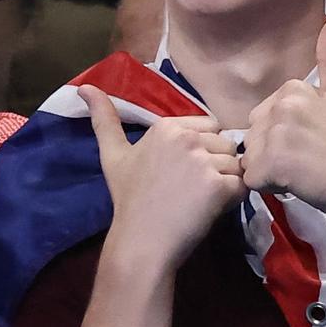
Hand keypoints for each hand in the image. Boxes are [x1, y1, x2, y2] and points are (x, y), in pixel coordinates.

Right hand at [81, 86, 241, 266]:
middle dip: (216, 165)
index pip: (209, 127)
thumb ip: (104, 120)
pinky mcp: (218, 185)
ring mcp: (203, 161)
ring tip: (200, 200)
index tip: (181, 174)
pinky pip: (242, 185)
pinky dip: (233, 199)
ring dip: (226, 182)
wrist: (141, 240)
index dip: (201, 151)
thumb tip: (83, 86)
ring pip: (235, 164)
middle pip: (225, 144)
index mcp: (166, 126)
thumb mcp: (112, 155)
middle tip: (191, 190)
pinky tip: (210, 209)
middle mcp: (186, 138)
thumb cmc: (128, 199)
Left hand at [241, 21, 325, 221]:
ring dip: (270, 168)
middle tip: (306, 158)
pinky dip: (268, 185)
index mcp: (292, 89)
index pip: (265, 115)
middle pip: (255, 134)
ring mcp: (272, 136)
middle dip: (273, 150)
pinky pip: (252, 177)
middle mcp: (279, 107)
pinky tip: (293, 182)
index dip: (284, 134)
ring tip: (301, 171)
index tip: (311, 141)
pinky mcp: (267, 165)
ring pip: (252, 156)